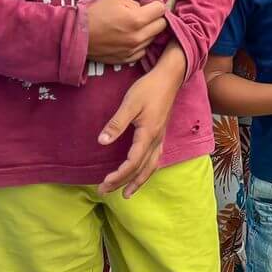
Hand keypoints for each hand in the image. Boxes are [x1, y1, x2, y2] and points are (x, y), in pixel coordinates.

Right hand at [85, 0, 167, 65]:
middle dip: (155, 18)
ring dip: (148, 31)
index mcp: (137, 19)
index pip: (161, 10)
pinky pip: (143, 50)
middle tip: (145, 15)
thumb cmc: (95, 13)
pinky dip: (140, 43)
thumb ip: (136, 3)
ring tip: (135, 27)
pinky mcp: (128, 59)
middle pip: (162, 25)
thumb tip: (146, 8)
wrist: (76, 35)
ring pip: (153, 38)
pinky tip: (130, 38)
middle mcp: (138, 37)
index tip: (149, 5)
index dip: (156, 5)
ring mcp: (133, 50)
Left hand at [96, 51, 183, 197]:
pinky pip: (155, 159)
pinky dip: (147, 171)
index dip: (118, 175)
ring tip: (126, 193)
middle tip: (105, 191)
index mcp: (148, 134)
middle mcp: (156, 140)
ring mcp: (160, 138)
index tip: (103, 183)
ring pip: (151, 167)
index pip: (132, 162)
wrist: (169, 77)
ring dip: (138, 181)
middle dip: (123, 182)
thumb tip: (101, 142)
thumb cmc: (149, 88)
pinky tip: (142, 173)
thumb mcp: (130, 103)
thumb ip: (116, 124)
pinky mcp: (161, 134)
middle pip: (140, 169)